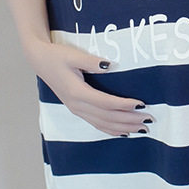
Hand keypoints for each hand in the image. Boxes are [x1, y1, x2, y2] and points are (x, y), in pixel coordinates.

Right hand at [27, 40, 149, 136]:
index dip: (124, 105)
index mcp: (77, 92)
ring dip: (124, 127)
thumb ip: (91, 61)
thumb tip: (109, 65)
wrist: (40, 61)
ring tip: (142, 128)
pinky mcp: (77, 110)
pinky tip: (124, 133)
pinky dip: (111, 130)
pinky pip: (96, 124)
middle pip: (107, 117)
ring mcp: (76, 110)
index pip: (106, 103)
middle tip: (148, 119)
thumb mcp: (73, 55)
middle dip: (129, 119)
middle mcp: (77, 105)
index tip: (141, 104)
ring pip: (103, 124)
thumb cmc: (57, 56)